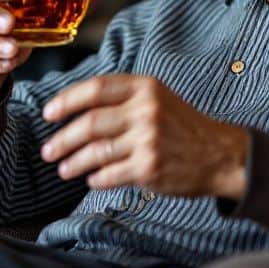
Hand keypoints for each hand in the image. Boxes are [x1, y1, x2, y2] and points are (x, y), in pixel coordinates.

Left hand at [39, 75, 249, 200]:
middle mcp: (145, 110)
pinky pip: (109, 175)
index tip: (48, 114)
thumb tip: (74, 109)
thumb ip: (121, 98)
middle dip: (62, 140)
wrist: (221, 155)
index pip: (94, 89)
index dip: (66, 101)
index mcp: (144, 87)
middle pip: (89, 124)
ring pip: (95, 152)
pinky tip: (91, 180)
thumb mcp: (157, 97)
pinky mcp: (149, 168)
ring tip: (63, 169)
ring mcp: (148, 140)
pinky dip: (95, 179)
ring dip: (73, 163)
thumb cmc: (182, 126)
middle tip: (48, 151)